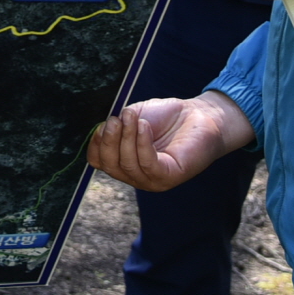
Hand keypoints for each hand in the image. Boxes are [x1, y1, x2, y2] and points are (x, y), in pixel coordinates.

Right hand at [88, 92, 255, 190]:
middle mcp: (136, 175)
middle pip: (110, 165)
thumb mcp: (131, 118)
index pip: (98, 161)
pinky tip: (145, 126)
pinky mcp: (169, 177)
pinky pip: (148, 164)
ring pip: (127, 164)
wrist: (198, 115)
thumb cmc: (165, 117)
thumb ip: (114, 126)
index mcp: (123, 161)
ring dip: (126, 137)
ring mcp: (152, 179)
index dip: (95, 143)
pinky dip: (142, 143)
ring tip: (132, 116)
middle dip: (108, 140)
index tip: (103, 123)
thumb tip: (98, 131)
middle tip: (116, 119)